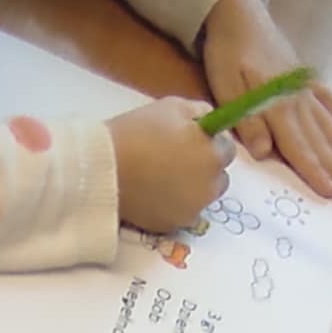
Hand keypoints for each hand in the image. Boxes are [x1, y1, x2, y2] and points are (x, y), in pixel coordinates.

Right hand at [107, 98, 234, 232]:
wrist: (103, 168)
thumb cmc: (137, 132)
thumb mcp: (173, 107)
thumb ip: (201, 113)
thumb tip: (212, 123)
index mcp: (213, 156)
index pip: (228, 149)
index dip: (210, 142)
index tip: (192, 139)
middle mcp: (209, 187)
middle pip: (219, 177)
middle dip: (205, 167)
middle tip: (177, 158)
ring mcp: (192, 210)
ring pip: (202, 197)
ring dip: (192, 187)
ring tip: (164, 176)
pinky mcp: (173, 226)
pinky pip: (182, 212)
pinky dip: (174, 203)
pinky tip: (155, 191)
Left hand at [200, 0, 331, 197]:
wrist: (238, 14)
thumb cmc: (228, 54)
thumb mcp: (228, 90)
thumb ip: (247, 121)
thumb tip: (265, 152)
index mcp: (277, 108)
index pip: (298, 148)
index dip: (314, 172)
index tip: (328, 192)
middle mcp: (297, 100)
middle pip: (317, 141)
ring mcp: (303, 87)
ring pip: (325, 123)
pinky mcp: (302, 75)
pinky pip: (324, 97)